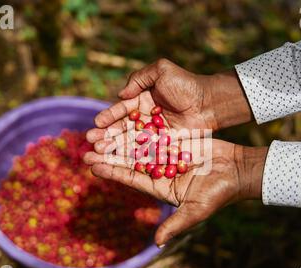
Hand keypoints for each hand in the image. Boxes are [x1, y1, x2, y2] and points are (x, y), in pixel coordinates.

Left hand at [83, 139, 266, 246]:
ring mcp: (168, 155)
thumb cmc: (219, 192)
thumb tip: (157, 243)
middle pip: (130, 161)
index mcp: (161, 188)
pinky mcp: (177, 140)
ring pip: (139, 145)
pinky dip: (140, 127)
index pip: (131, 179)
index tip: (93, 165)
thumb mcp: (196, 210)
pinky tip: (124, 119)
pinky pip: (155, 132)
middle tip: (87, 148)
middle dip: (109, 155)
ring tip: (99, 132)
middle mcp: (161, 171)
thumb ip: (176, 224)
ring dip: (120, 139)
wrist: (239, 170)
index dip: (112, 172)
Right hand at [86, 58, 252, 143]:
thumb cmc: (186, 84)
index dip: (109, 116)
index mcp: (141, 99)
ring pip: (130, 141)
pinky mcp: (162, 145)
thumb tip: (120, 94)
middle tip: (92, 142)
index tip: (97, 123)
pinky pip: (144, 151)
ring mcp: (153, 132)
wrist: (208, 102)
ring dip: (113, 148)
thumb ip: (139, 79)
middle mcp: (144, 117)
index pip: (121, 109)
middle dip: (106, 135)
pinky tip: (118, 162)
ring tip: (98, 153)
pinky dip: (131, 156)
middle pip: (121, 128)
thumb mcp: (161, 71)